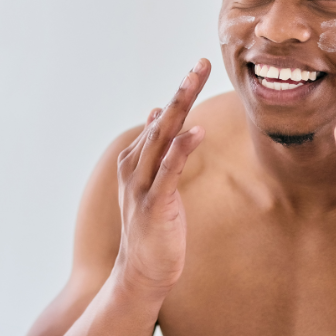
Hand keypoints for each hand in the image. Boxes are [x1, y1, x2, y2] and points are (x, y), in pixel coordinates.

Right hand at [114, 59, 210, 295]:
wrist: (140, 272)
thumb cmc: (151, 228)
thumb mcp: (152, 183)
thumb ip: (155, 149)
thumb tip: (158, 113)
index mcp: (136, 161)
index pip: (162, 119)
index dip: (180, 92)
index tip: (198, 67)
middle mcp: (135, 168)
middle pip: (163, 120)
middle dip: (182, 90)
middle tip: (201, 64)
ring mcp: (142, 186)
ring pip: (163, 138)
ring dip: (180, 107)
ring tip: (196, 81)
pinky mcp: (154, 205)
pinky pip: (169, 171)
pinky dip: (180, 149)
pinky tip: (195, 132)